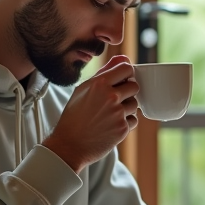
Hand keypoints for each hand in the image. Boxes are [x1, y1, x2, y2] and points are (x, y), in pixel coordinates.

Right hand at [43, 55, 138, 172]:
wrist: (69, 145)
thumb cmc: (74, 116)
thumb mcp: (83, 90)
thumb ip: (104, 72)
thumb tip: (123, 58)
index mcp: (99, 83)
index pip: (127, 69)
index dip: (126, 75)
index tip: (121, 81)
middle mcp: (110, 96)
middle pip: (134, 86)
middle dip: (127, 92)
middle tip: (114, 101)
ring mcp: (118, 113)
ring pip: (135, 104)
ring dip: (126, 108)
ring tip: (109, 115)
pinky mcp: (123, 128)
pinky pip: (134, 119)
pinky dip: (125, 122)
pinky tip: (111, 125)